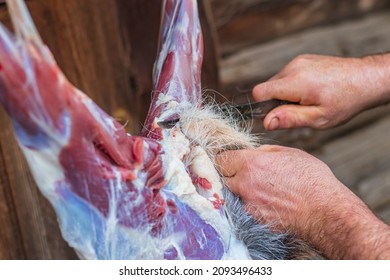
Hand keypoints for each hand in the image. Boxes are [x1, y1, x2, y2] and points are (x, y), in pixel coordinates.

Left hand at [216, 145, 389, 258]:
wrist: (325, 211)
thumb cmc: (312, 180)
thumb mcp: (290, 153)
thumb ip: (265, 152)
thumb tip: (253, 152)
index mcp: (252, 164)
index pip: (222, 159)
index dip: (227, 159)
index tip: (232, 160)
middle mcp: (245, 184)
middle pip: (224, 177)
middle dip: (232, 175)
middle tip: (247, 175)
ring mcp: (248, 204)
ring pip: (234, 194)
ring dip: (241, 190)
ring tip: (261, 190)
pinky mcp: (254, 219)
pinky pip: (245, 209)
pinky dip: (251, 205)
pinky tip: (267, 202)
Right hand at [253, 54, 389, 129]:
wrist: (366, 79)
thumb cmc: (346, 100)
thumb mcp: (319, 118)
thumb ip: (290, 119)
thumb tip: (267, 122)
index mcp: (295, 82)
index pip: (260, 92)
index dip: (262, 107)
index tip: (277, 115)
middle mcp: (294, 67)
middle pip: (267, 88)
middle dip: (277, 102)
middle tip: (299, 110)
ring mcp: (298, 61)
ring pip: (277, 82)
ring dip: (285, 94)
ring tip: (307, 100)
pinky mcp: (303, 59)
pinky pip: (287, 75)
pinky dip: (292, 86)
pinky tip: (310, 91)